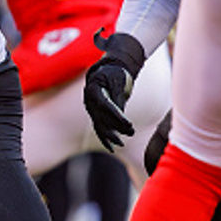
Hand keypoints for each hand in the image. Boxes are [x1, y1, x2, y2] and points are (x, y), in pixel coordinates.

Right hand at [83, 30, 146, 150]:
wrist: (107, 71)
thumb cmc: (115, 73)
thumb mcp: (119, 81)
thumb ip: (118, 96)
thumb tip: (121, 114)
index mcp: (93, 89)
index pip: (105, 105)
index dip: (116, 115)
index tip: (129, 123)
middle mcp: (89, 101)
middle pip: (101, 117)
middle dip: (115, 128)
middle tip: (130, 133)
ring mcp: (91, 109)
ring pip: (99, 125)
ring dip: (111, 135)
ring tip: (122, 144)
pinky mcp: (96, 114)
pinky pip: (99, 128)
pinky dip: (105, 138)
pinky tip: (111, 148)